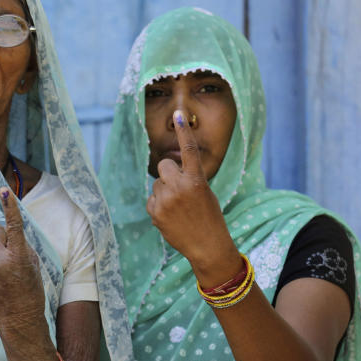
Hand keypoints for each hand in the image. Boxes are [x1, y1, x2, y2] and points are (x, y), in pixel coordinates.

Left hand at [0, 188, 44, 329]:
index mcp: (17, 257)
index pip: (13, 226)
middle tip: (8, 251)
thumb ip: (20, 244)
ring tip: (2, 271)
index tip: (3, 190)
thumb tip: (6, 231)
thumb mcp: (33, 264)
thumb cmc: (30, 289)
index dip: (9, 207)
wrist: (18, 318)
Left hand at [147, 110, 238, 275]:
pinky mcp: (154, 211)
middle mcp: (180, 187)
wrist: (207, 246)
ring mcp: (165, 200)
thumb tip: (167, 171)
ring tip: (179, 207)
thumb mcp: (205, 193)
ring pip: (157, 183)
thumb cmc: (209, 217)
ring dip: (165, 190)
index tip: (179, 114)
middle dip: (169, 171)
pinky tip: (171, 215)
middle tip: (179, 186)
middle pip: (163, 164)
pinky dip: (158, 204)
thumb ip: (188, 179)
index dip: (183, 131)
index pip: (189, 150)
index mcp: (197, 180)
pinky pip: (151, 198)